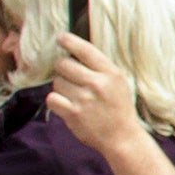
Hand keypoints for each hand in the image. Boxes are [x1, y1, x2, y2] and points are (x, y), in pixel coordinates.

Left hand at [47, 33, 146, 159]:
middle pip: (64, 64)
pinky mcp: (73, 113)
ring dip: (62, 87)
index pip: (86, 50)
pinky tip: (67, 105)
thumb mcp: (119, 83)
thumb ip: (101, 68)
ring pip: (57, 82)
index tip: (60, 38)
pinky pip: (52, 98)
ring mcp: (84, 99)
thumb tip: (74, 51)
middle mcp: (98, 84)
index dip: (70, 41)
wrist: (122, 137)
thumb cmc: (119, 108)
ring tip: (75, 96)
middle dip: (63, 69)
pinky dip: (57, 101)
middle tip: (71, 77)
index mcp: (111, 74)